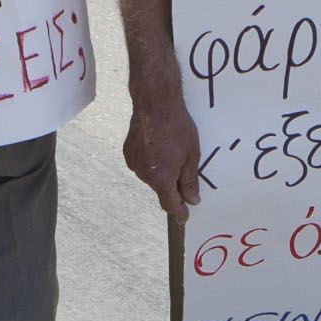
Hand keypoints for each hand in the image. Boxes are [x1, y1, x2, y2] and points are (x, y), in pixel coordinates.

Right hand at [122, 84, 200, 220]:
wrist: (155, 103)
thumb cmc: (177, 127)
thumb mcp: (192, 156)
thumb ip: (190, 181)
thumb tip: (192, 200)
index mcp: (161, 179)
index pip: (170, 204)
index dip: (179, 212)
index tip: (184, 218)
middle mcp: (144, 175)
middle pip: (161, 188)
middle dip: (173, 184)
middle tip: (184, 168)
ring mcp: (134, 163)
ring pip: (151, 176)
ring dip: (161, 170)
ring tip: (171, 150)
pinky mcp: (128, 152)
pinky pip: (143, 164)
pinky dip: (151, 160)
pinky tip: (159, 146)